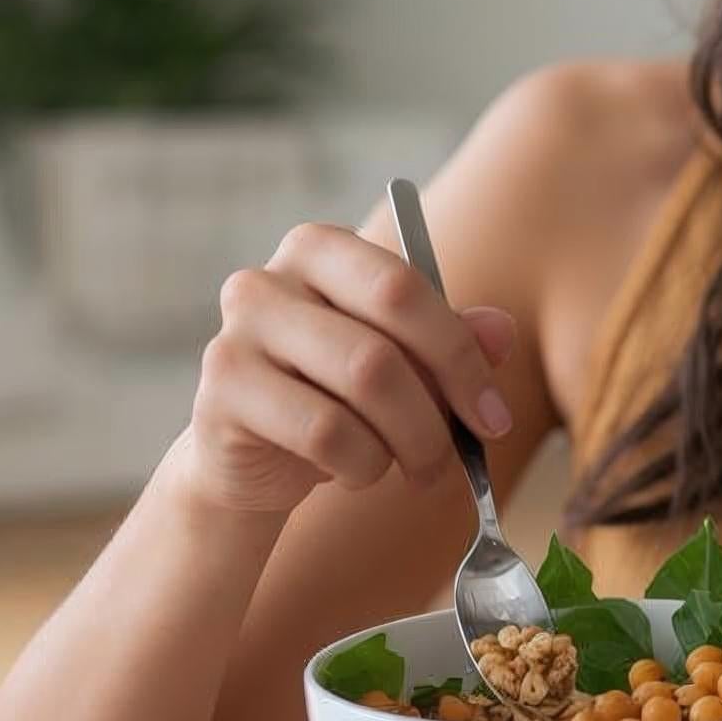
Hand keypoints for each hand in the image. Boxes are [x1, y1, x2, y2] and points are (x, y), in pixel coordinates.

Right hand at [180, 220, 517, 514]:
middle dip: (437, 411)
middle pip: (383, 342)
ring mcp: (236, 334)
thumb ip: (450, 342)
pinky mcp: (220, 395)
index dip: (459, 355)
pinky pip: (323, 433)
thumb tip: (501, 330)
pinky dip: (360, 464)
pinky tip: (355, 470)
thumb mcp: (401, 367)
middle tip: (459, 457)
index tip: (492, 415)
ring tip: (405, 466)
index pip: (402, 285)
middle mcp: (267, 280)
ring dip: (404, 443)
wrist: (250, 462)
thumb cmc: (333, 399)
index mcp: (318, 251)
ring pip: (359, 386)